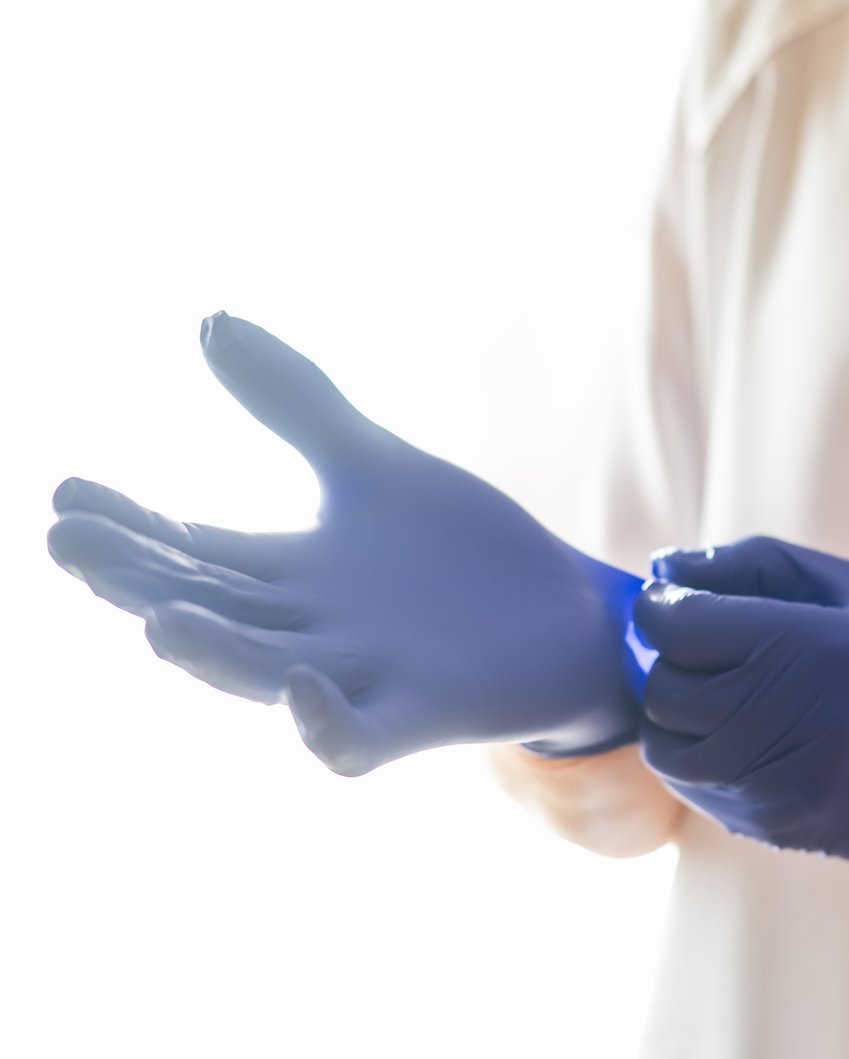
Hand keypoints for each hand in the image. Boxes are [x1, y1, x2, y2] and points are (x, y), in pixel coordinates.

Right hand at [49, 313, 644, 774]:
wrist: (570, 615)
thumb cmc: (463, 554)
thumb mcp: (372, 465)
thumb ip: (294, 404)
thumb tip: (209, 319)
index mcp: (290, 574)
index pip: (192, 547)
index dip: (131, 526)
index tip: (66, 491)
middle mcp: (308, 630)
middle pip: (209, 606)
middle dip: (139, 580)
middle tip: (68, 542)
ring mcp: (363, 677)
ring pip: (264, 674)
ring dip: (211, 653)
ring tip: (156, 622)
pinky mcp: (422, 715)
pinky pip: (359, 737)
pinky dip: (325, 722)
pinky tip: (303, 683)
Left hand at [632, 537, 848, 912]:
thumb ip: (756, 565)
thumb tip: (664, 564)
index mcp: (811, 647)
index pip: (678, 625)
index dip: (664, 604)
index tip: (681, 600)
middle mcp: (788, 722)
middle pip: (664, 687)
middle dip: (671, 659)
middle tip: (708, 646)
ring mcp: (777, 785)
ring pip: (666, 747)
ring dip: (678, 714)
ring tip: (726, 693)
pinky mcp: (773, 828)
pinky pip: (694, 788)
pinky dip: (700, 756)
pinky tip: (748, 737)